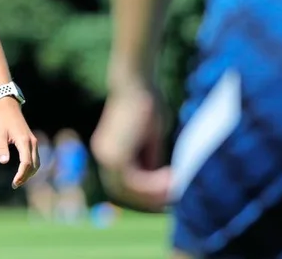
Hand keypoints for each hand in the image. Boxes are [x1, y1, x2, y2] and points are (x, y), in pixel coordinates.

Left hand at [0, 99, 38, 188]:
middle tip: (15, 184)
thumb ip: (2, 148)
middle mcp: (32, 142)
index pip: (26, 163)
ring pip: (37, 163)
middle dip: (26, 177)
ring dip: (30, 173)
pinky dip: (32, 167)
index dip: (21, 175)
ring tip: (18, 181)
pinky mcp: (33, 142)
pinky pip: (36, 158)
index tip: (14, 183)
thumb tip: (4, 162)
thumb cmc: (2, 122)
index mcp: (24, 141)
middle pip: (34, 165)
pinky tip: (24, 172)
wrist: (10, 109)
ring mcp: (34, 142)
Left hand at [90, 80, 170, 211]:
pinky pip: (135, 182)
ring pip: (130, 189)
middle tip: (176, 195)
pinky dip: (154, 185)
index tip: (171, 191)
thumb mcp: (152, 137)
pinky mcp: (115, 155)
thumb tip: (159, 180)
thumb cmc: (146, 102)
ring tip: (177, 185)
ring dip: (155, 193)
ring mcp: (107, 156)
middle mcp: (104, 155)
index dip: (147, 192)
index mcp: (110, 151)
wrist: (136, 82)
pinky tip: (172, 179)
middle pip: (124, 192)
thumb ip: (151, 158)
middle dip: (150, 198)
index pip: (125, 184)